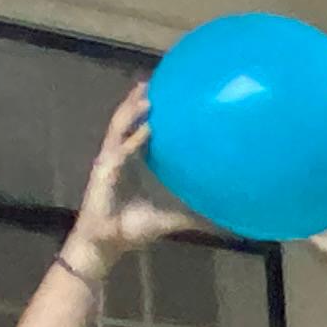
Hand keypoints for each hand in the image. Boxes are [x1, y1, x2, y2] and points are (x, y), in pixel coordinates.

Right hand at [65, 85, 192, 271]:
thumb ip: (193, 217)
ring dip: (132, 110)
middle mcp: (117, 157)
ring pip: (119, 128)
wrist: (107, 243)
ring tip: (146, 95)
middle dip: (135, 101)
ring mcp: (109, 162)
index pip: (135, 130)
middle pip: (125, 121)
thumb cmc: (132, 230)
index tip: (159, 96)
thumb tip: (221, 223)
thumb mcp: (169, 219)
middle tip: (151, 82)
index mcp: (128, 163)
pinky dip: (134, 138)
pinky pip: (121, 150)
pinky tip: (147, 127)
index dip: (143, 113)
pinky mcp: (105, 172)